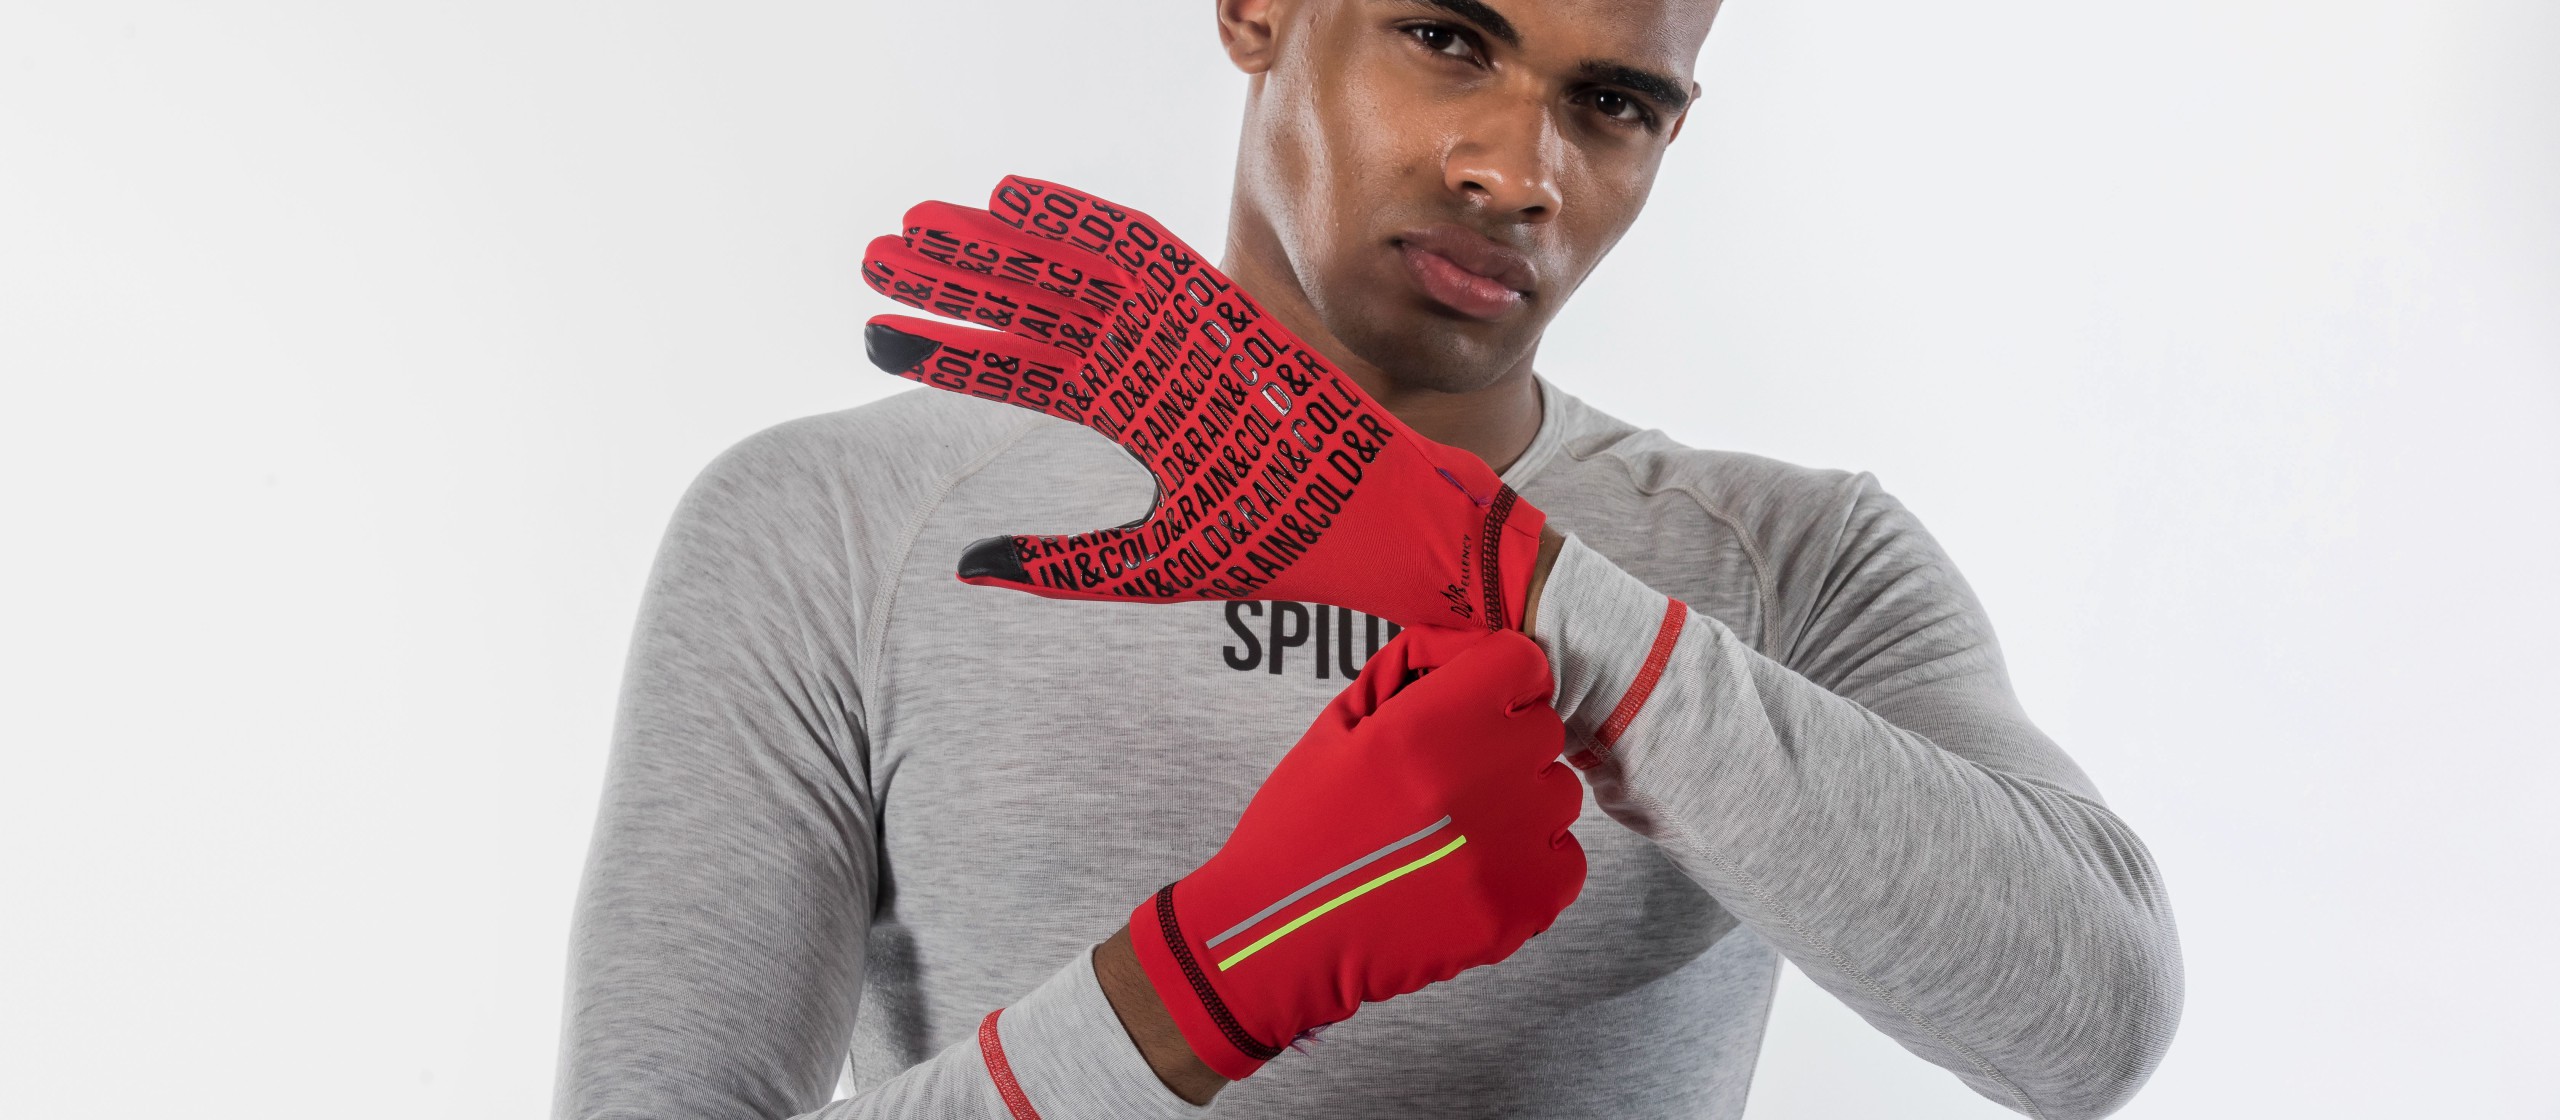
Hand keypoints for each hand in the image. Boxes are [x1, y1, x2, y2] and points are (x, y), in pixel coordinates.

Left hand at [860, 176, 1549, 629]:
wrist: (1383, 532)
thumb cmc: (1286, 549)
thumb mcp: (1155, 566)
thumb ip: (1062, 566)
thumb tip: (964, 565)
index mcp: (1140, 411)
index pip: (1027, 367)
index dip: (952, 346)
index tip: (878, 331)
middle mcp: (1154, 362)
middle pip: (1036, 307)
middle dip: (955, 281)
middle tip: (876, 258)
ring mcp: (1190, 336)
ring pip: (1074, 275)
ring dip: (998, 245)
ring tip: (918, 227)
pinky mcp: (1230, 319)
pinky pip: (1151, 256)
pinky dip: (1087, 222)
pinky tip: (1021, 198)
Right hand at [1122, 624, 1586, 1079]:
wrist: (1278, 936)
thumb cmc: (1300, 825)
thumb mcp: (1337, 726)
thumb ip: (1407, 674)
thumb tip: (1463, 648)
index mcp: (1427, 727)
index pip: (1523, 663)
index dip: (1500, 677)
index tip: (1480, 698)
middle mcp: (1478, 782)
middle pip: (1545, 729)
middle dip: (1507, 740)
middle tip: (1457, 772)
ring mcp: (1506, 851)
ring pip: (1559, 795)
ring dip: (1521, 802)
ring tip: (1460, 827)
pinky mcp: (1520, 909)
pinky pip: (1566, 860)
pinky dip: (1533, 862)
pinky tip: (1478, 868)